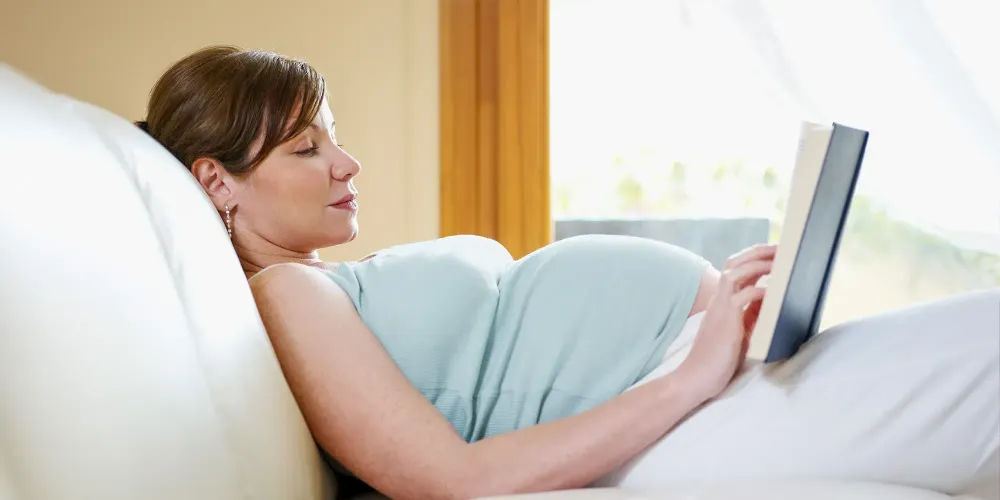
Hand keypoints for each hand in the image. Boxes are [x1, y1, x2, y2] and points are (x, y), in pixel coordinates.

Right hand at [675, 244, 775, 401]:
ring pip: (735, 273)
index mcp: (721, 302)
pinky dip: (760, 291)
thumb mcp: (737, 332)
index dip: (754, 257)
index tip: (774, 252)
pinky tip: (773, 292)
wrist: (695, 378)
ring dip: (757, 264)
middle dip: (758, 252)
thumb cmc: (717, 359)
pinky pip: (743, 297)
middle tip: (780, 247)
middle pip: (734, 263)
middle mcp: (718, 300)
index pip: (736, 269)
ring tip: (778, 261)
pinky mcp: (725, 321)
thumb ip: (749, 315)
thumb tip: (769, 301)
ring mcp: (720, 309)